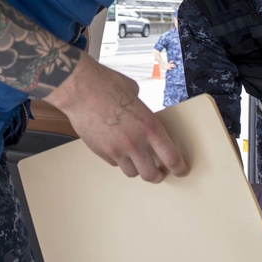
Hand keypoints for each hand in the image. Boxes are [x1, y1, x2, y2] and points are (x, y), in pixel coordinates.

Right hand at [44, 53, 188, 181]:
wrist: (81, 89)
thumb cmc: (106, 85)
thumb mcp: (134, 95)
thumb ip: (141, 110)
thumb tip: (141, 113)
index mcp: (150, 127)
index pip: (171, 158)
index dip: (179, 168)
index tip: (181, 170)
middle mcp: (135, 143)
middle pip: (151, 174)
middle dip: (157, 176)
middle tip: (158, 173)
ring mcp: (116, 150)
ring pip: (131, 172)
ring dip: (136, 168)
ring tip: (137, 161)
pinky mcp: (100, 151)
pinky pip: (114, 163)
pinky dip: (119, 160)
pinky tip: (118, 149)